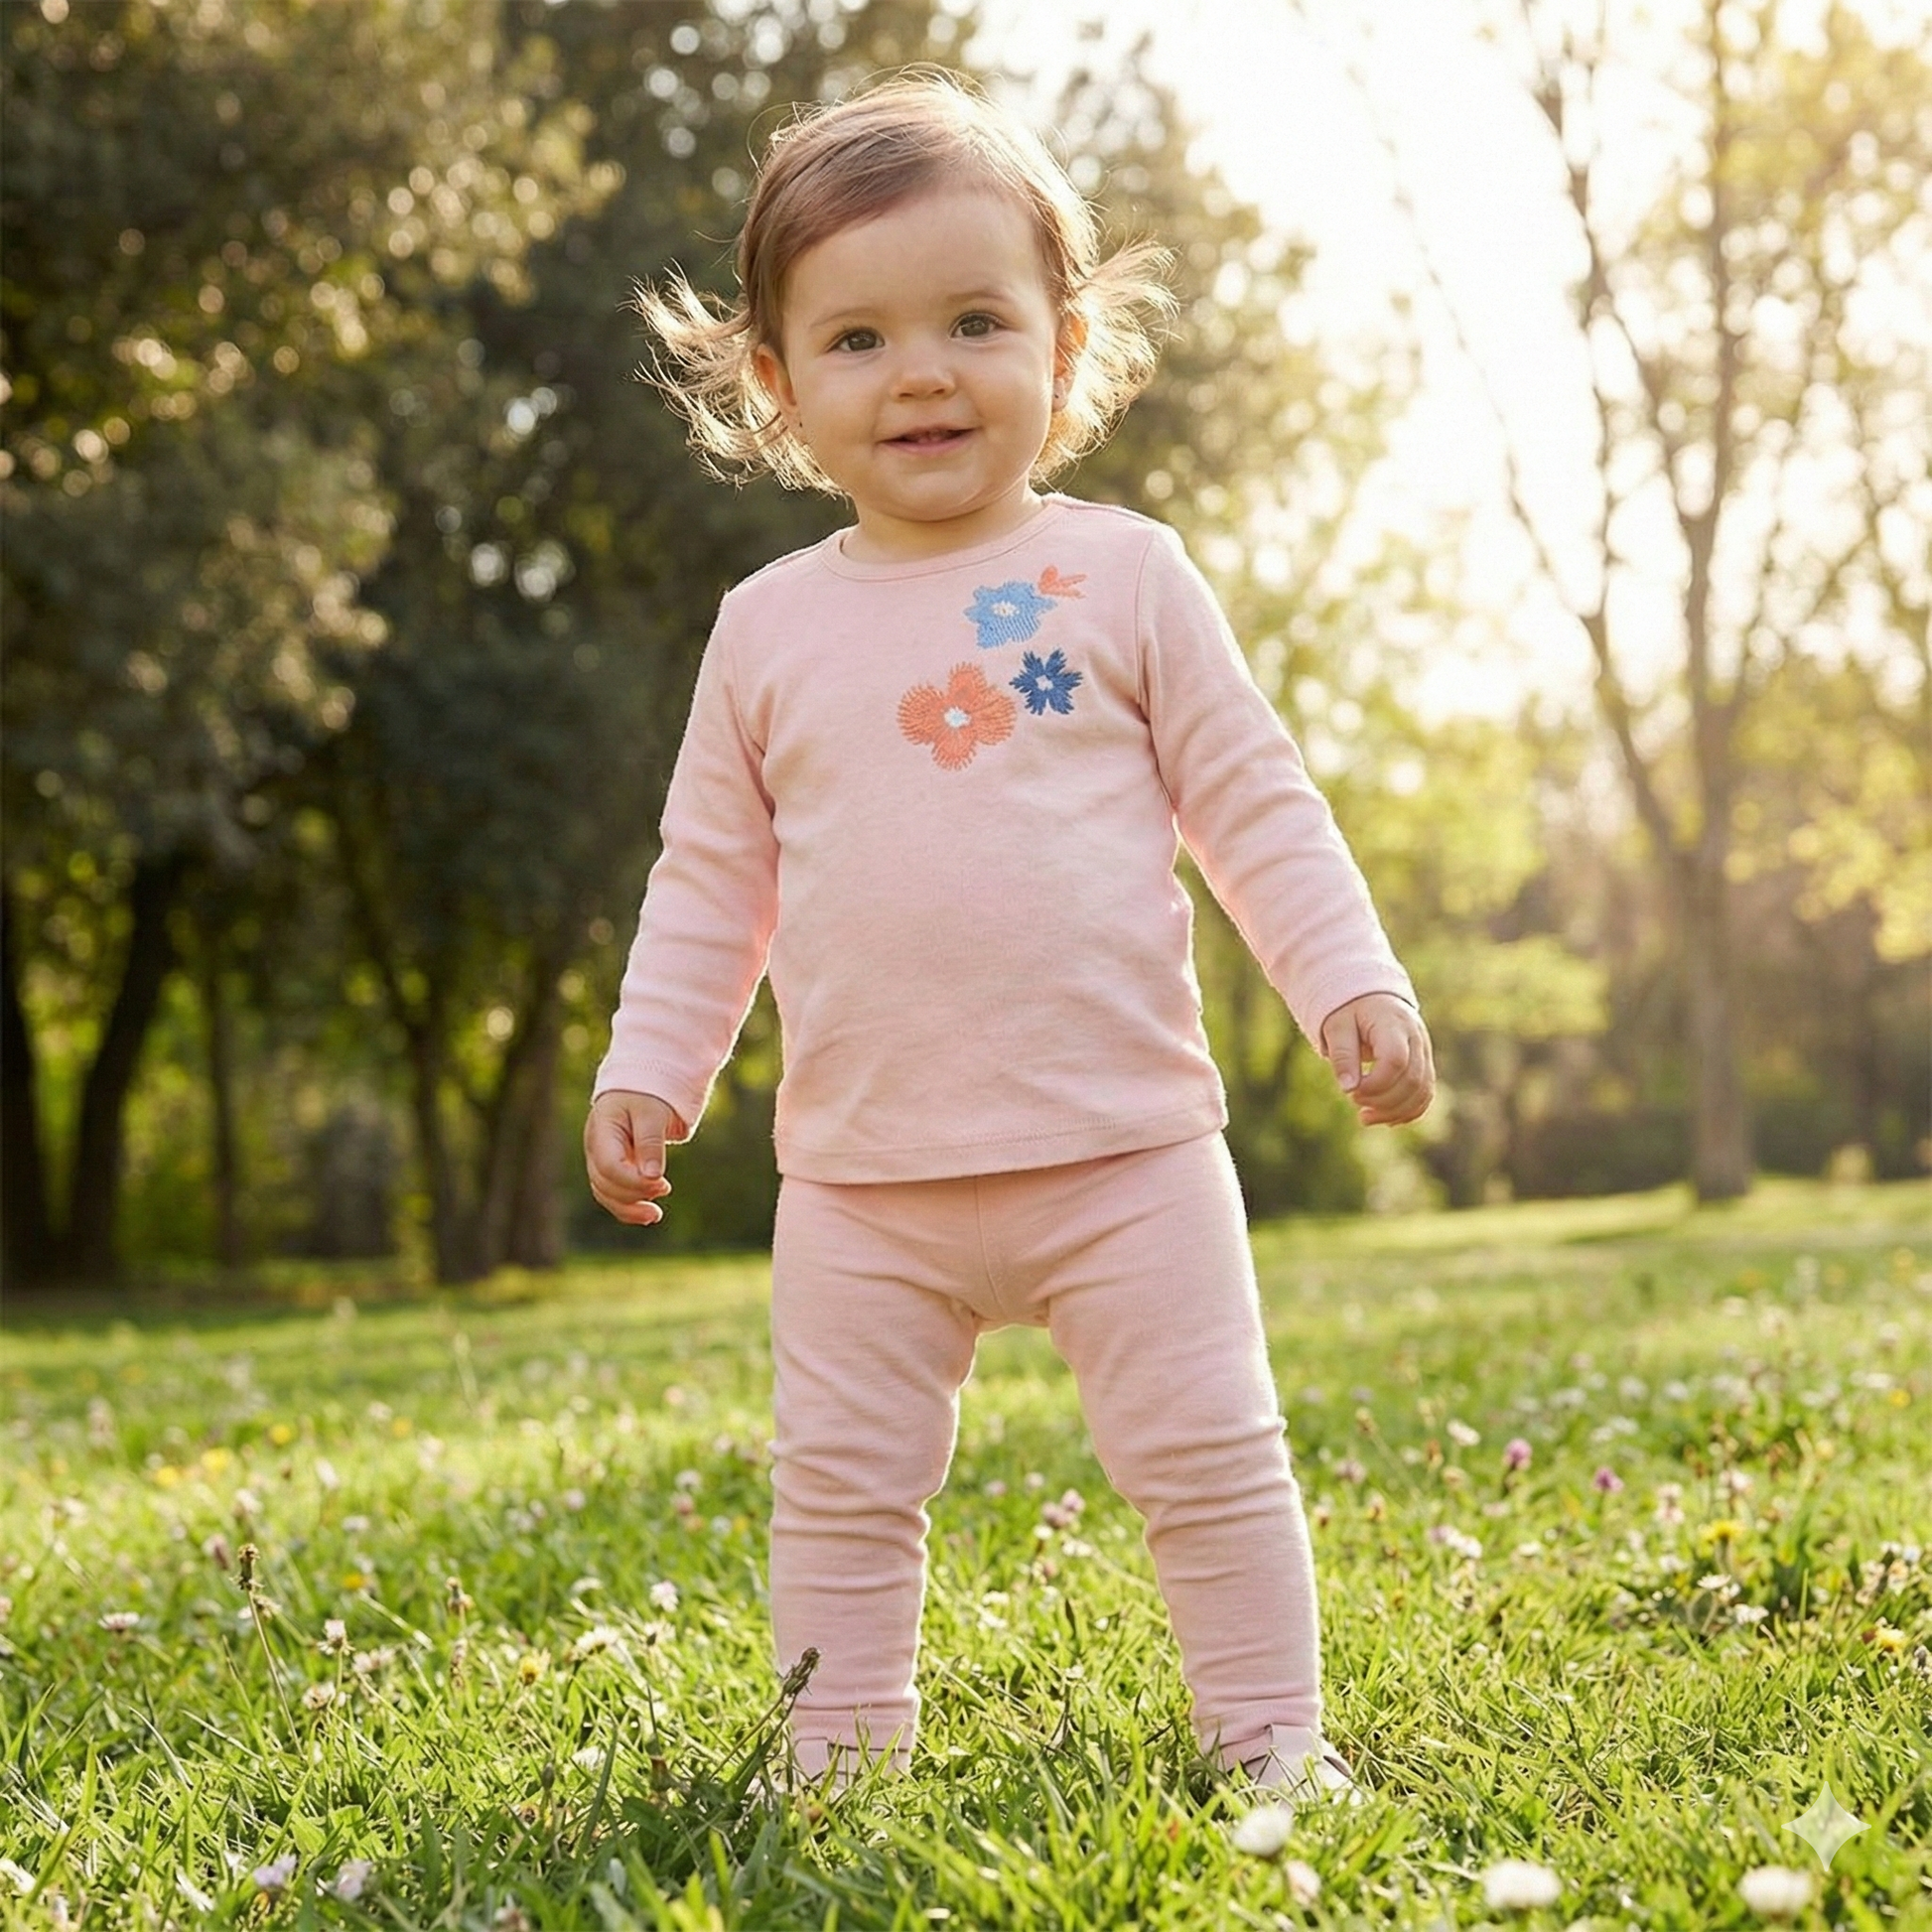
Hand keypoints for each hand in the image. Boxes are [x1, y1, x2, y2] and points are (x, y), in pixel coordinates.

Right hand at [584, 1090, 680, 1225]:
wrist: (642, 1087)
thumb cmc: (647, 1096)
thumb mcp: (652, 1113)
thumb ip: (650, 1142)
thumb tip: (652, 1176)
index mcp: (601, 1131)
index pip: (609, 1166)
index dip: (633, 1181)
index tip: (662, 1183)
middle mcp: (595, 1149)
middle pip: (604, 1184)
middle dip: (634, 1194)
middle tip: (665, 1188)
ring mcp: (600, 1160)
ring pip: (605, 1194)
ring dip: (629, 1208)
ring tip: (655, 1215)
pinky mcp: (612, 1169)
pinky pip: (613, 1194)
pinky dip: (629, 1207)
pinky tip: (648, 1214)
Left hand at [1320, 993, 1434, 1127]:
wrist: (1371, 998)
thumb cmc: (1350, 1011)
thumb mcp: (1337, 1027)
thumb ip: (1343, 1055)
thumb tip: (1348, 1089)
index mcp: (1394, 1024)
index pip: (1395, 1061)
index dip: (1375, 1084)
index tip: (1351, 1092)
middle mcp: (1416, 1038)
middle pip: (1411, 1080)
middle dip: (1382, 1100)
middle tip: (1354, 1100)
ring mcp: (1424, 1053)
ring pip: (1422, 1091)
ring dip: (1394, 1111)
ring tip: (1364, 1117)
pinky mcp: (1424, 1066)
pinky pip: (1425, 1095)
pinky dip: (1407, 1112)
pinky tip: (1384, 1120)